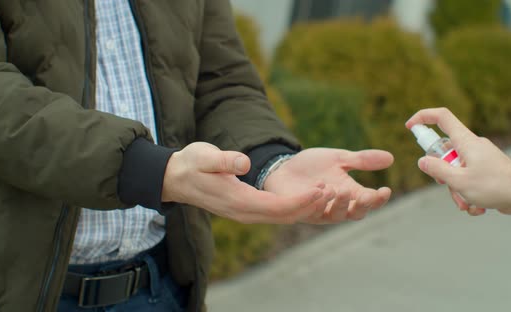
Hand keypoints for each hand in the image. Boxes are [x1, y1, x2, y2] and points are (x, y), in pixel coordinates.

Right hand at [162, 142, 324, 223]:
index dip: (301, 200)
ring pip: (282, 216)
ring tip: (328, 194)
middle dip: (310, 205)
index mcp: (238, 201)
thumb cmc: (191, 165)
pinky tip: (309, 197)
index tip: (321, 189)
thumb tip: (244, 164)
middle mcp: (245, 212)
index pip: (277, 206)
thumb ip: (224, 161)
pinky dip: (295, 207)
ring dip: (305, 207)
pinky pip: (276, 213)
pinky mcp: (248, 208)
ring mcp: (246, 213)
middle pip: (285, 216)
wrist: (177, 178)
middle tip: (334, 192)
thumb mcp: (204, 157)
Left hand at [263, 148, 393, 223]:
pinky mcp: (298, 210)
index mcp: (349, 195)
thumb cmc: (313, 167)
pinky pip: (309, 211)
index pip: (369, 202)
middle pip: (354, 214)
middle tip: (365, 195)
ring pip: (333, 216)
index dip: (378, 200)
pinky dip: (315, 202)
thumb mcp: (339, 158)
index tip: (386, 190)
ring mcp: (317, 211)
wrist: (284, 167)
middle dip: (361, 206)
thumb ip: (361, 160)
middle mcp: (336, 208)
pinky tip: (320, 190)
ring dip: (339, 204)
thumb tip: (390, 158)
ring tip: (340, 189)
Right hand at [406, 108, 510, 215]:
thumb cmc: (496, 186)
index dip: (423, 117)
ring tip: (467, 204)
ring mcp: (479, 158)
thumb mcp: (460, 181)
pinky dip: (469, 194)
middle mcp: (471, 146)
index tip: (410, 127)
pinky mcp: (486, 170)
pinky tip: (478, 206)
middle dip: (443, 175)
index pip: (442, 117)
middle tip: (449, 187)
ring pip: (456, 170)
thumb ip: (438, 170)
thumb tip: (422, 161)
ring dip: (457, 190)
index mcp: (465, 141)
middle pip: (444, 153)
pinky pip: (468, 179)